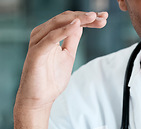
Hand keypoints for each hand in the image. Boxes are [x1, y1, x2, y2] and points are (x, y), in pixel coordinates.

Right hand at [12, 11, 107, 128]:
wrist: (38, 99)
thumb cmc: (50, 80)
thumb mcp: (67, 56)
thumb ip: (72, 40)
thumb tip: (80, 25)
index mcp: (50, 34)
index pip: (70, 20)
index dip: (87, 19)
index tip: (104, 18)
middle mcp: (42, 34)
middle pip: (66, 18)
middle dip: (85, 17)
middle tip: (102, 17)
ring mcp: (38, 42)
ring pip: (58, 23)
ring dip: (77, 19)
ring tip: (92, 17)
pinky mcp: (37, 52)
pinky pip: (51, 38)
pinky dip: (64, 30)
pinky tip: (77, 25)